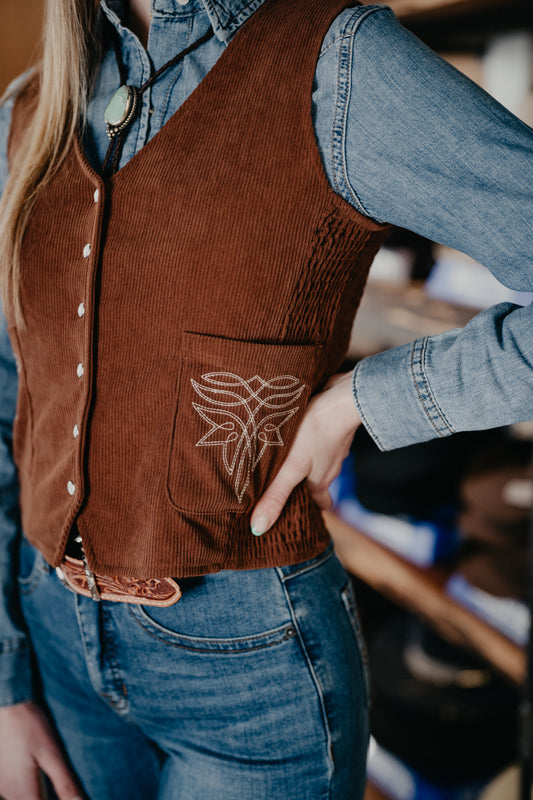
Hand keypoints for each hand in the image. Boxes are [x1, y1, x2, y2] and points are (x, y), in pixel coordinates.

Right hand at [0, 701, 81, 799]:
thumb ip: (65, 783)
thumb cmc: (30, 726)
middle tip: (64, 791)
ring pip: (22, 799)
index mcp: (24, 791)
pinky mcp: (0, 775)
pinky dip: (28, 788)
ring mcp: (2, 784)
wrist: (7, 705)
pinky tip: (37, 774)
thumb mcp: (52, 754)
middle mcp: (9, 792)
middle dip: (48, 798)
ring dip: (38, 795)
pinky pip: (15, 790)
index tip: (70, 796)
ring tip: (52, 784)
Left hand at [250, 370, 359, 534]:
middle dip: (307, 482)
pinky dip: (314, 436)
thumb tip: (259, 529)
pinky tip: (302, 429)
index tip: (304, 510)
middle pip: (319, 479)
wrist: (343, 399)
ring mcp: (336, 445)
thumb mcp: (291, 468)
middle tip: (293, 483)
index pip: (318, 501)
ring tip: (291, 454)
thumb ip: (276, 495)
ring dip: (309, 458)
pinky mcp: (334, 424)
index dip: (311, 506)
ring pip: (322, 457)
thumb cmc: (316, 433)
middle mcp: (330, 465)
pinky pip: (324, 436)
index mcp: (320, 480)